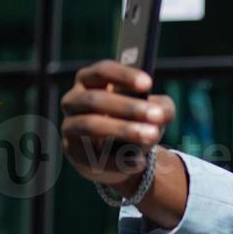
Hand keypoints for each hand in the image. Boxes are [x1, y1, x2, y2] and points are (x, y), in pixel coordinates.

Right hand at [60, 59, 173, 192]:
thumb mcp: (155, 112)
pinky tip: (139, 162)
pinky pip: (92, 157)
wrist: (126, 155)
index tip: (149, 84)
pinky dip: (118, 161)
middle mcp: (74, 101)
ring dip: (123, 130)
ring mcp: (70, 127)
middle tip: (156, 116)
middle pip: (95, 99)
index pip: (102, 71)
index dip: (124, 76)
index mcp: (90, 81)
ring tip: (151, 136)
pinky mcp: (74, 154)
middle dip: (128, 107)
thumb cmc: (137, 121)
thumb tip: (160, 114)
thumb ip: (162, 109)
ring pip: (91, 125)